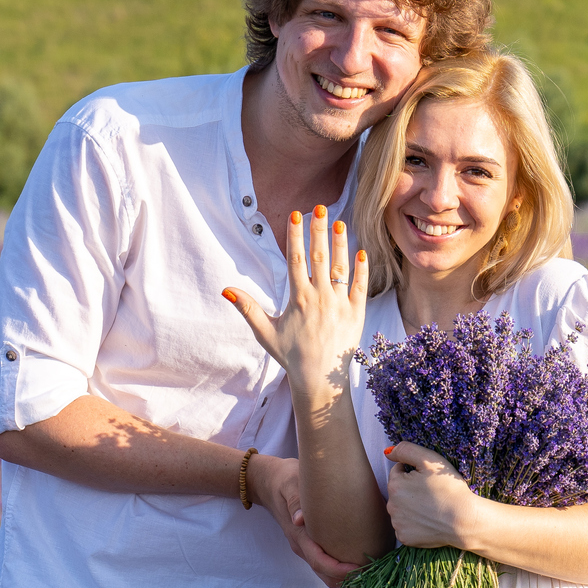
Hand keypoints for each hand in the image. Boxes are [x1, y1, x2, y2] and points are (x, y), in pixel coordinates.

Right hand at [221, 206, 368, 402]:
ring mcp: (339, 305)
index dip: (296, 236)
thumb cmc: (290, 355)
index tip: (296, 216)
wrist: (319, 379)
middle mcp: (319, 298)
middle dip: (318, 230)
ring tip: (339, 222)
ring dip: (340, 243)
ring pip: (340, 268)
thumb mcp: (265, 332)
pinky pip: (359, 286)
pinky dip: (361, 269)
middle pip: (319, 257)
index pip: (296, 260)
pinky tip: (361, 251)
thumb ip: (248, 308)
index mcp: (297, 299)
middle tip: (319, 208)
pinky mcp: (356, 314)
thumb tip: (226, 290)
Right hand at [251, 453, 361, 587]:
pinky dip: (340, 569)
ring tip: (369, 570)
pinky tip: (359, 562)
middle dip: (346, 578)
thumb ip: (295, 501)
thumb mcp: (290, 484)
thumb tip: (299, 520)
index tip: (358, 568)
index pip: (318, 561)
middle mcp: (301, 545)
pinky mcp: (310, 544)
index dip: (338, 569)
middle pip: (323, 573)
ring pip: (324, 572)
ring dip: (344, 576)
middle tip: (372, 572)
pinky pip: (325, 564)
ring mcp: (305, 546)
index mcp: (298, 535)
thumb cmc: (284, 480)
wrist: (269, 482)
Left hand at [383, 441, 486, 551]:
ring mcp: (397, 523)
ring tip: (432, 507)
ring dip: (411, 507)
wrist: (464, 520)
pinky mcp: (405, 537)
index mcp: (395, 485)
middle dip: (411, 490)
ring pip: (401, 509)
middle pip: (398, 492)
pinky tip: (428, 521)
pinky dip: (414, 524)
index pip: (398, 472)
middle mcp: (391, 505)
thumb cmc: (450, 488)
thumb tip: (388, 452)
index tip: (429, 479)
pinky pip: (406, 526)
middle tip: (432, 493)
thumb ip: (406, 450)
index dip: (414, 473)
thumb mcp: (430, 460)